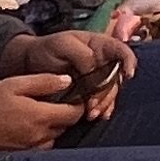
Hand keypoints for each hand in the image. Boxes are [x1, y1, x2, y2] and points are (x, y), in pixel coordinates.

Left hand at [0, 28, 137, 122]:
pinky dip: (102, 109)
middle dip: (108, 92)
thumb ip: (82, 54)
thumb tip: (94, 69)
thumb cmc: (48, 48)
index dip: (129, 61)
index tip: (127, 75)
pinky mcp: (90, 92)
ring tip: (91, 114)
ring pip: (111, 92)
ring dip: (104, 104)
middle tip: (93, 104)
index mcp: (101, 46)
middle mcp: (104, 62)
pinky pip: (102, 101)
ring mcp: (98, 78)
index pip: (122, 51)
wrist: (30, 62)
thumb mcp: (63, 44)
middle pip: (118, 77)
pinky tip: (96, 116)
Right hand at [0, 74, 85, 158]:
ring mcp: (30, 149)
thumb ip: (43, 82)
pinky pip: (41, 147)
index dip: (78, 102)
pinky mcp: (20, 156)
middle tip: (57, 99)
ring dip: (54, 126)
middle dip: (67, 113)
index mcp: (40, 117)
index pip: (75, 113)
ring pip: (54, 137)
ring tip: (42, 112)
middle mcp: (39, 137)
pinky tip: (30, 126)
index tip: (73, 92)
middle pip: (66, 126)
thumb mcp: (12, 84)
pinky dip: (42, 137)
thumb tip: (68, 81)